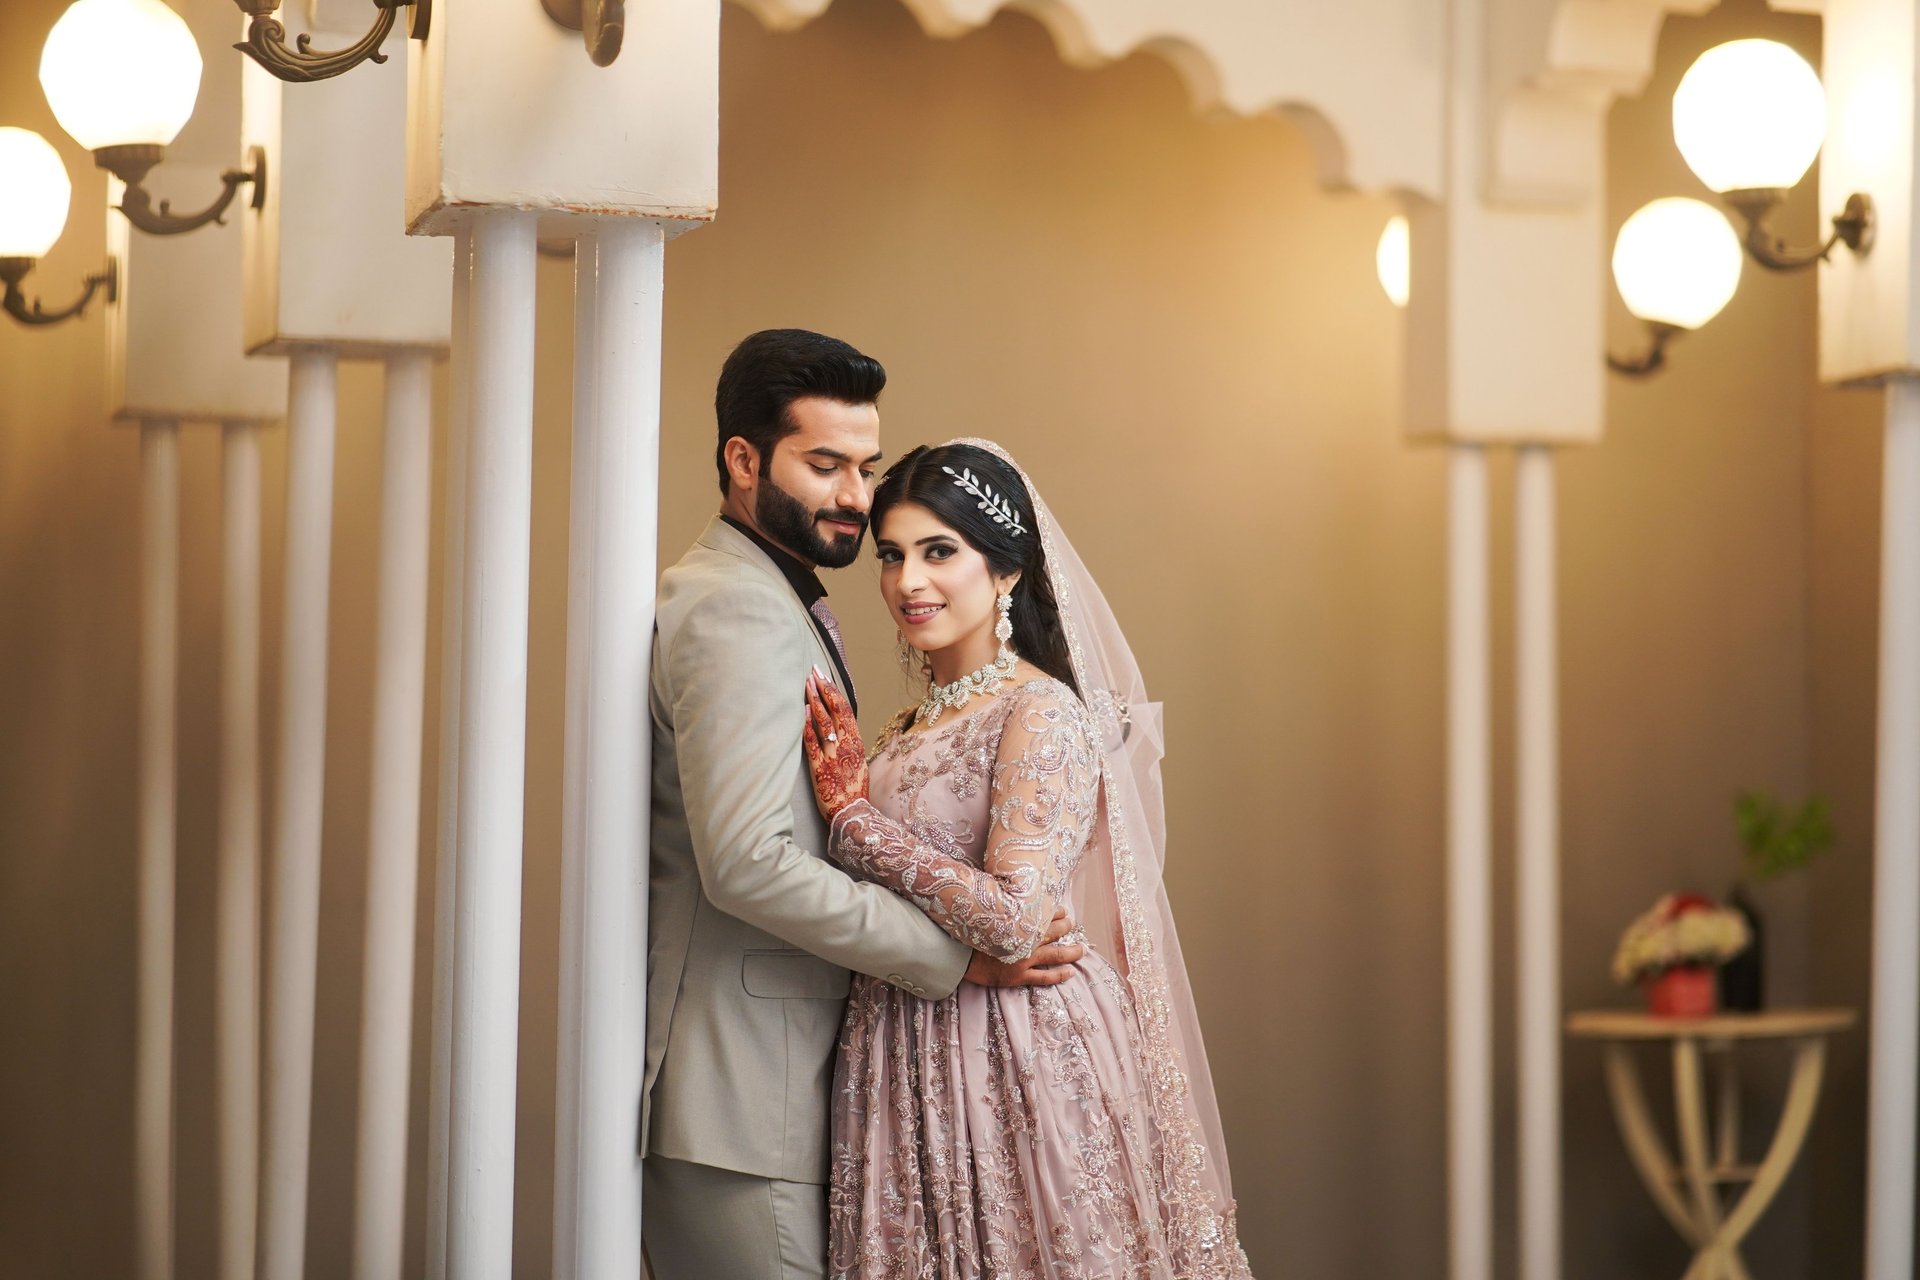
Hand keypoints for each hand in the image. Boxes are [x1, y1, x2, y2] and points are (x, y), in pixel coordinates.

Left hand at [802, 668, 867, 820]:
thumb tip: (839, 731)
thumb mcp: (856, 764)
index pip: (845, 710)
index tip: (823, 677)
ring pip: (824, 722)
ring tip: (805, 685)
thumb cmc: (853, 791)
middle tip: (812, 672)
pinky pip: (814, 742)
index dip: (833, 692)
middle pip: (836, 710)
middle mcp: (846, 745)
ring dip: (814, 701)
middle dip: (823, 689)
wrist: (852, 814)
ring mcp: (834, 756)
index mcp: (856, 743)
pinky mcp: (821, 767)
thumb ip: (848, 746)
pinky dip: (808, 725)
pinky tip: (802, 711)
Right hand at [964, 906, 1084, 987]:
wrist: (957, 955)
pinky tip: (1071, 973)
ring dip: (1072, 952)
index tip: (1063, 909)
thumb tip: (1006, 890)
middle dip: (1067, 926)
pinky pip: (1044, 977)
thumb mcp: (985, 910)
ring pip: (1056, 955)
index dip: (1056, 910)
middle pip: (1054, 931)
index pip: (1045, 913)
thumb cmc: (969, 930)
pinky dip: (1059, 975)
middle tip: (1073, 923)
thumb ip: (1001, 904)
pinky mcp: (1019, 976)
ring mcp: (1024, 959)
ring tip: (1083, 950)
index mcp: (1019, 921)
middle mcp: (1026, 939)